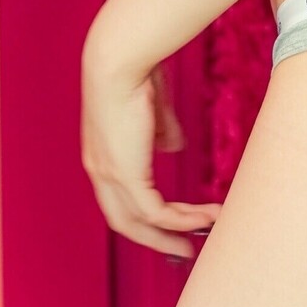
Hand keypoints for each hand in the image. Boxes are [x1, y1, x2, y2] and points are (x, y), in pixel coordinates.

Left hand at [80, 48, 219, 258]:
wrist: (121, 58)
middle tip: (185, 249)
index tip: (172, 221)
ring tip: (205, 233)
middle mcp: (100, 170)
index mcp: (103, 154)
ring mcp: (110, 175)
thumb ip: (161, 129)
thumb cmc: (137, 70)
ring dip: (175, 231)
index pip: (121, 196)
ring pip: (140, 222)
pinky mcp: (127, 174)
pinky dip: (182, 218)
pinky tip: (205, 215)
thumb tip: (173, 148)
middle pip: (125, 222)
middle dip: (157, 239)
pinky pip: (156, 210)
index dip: (145, 213)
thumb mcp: (153, 106)